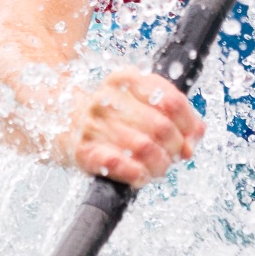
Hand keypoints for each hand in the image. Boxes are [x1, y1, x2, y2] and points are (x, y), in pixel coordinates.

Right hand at [57, 68, 204, 186]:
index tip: (191, 139)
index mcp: (126, 79)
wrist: (58, 121)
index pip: (171, 101)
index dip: (188, 125)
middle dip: (175, 148)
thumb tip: (196, 136)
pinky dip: (136, 173)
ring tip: (158, 169)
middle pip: (161, 127)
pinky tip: (141, 177)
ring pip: (144, 147)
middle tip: (173, 157)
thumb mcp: (139, 103)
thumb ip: (173, 114)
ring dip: (159, 165)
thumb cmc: (111, 116)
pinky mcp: (82, 150)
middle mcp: (108, 97)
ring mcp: (93, 123)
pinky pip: (116, 163)